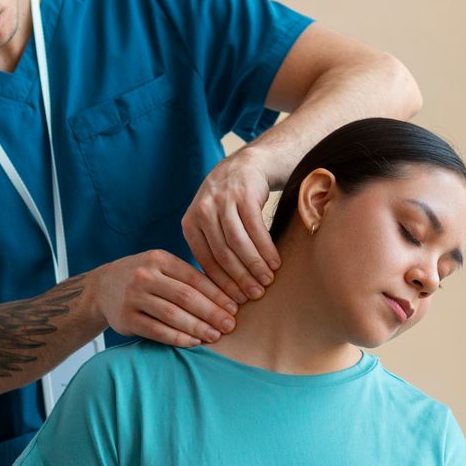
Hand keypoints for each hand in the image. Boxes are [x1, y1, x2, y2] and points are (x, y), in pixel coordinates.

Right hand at [92, 250, 238, 346]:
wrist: (102, 288)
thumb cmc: (143, 277)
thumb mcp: (161, 266)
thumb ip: (187, 277)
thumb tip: (227, 294)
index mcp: (159, 259)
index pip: (194, 278)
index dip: (217, 294)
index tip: (235, 307)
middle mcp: (144, 275)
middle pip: (186, 297)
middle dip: (211, 313)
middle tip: (230, 325)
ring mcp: (133, 297)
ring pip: (172, 315)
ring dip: (197, 327)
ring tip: (215, 336)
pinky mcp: (126, 319)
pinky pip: (157, 331)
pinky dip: (178, 338)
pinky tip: (194, 342)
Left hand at [182, 146, 283, 304]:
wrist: (246, 165)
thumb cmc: (229, 202)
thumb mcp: (210, 221)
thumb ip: (211, 247)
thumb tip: (219, 290)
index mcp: (190, 223)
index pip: (205, 261)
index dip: (222, 284)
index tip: (236, 301)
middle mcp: (203, 211)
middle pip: (222, 254)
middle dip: (240, 279)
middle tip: (254, 295)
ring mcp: (223, 202)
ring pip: (239, 243)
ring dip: (255, 265)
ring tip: (267, 280)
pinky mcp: (244, 195)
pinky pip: (256, 229)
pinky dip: (266, 248)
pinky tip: (275, 261)